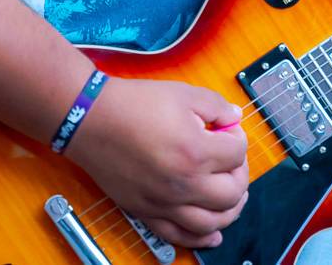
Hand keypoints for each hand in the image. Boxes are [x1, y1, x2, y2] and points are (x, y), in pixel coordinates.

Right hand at [66, 77, 248, 249]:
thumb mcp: (182, 93)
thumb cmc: (134, 103)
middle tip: (231, 160)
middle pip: (232, 193)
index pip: (237, 153)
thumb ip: (216, 106)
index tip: (227, 130)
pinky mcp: (148, 213)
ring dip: (230, 210)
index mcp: (195, 151)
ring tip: (231, 193)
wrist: (92, 118)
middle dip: (239, 174)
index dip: (237, 137)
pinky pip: (181, 236)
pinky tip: (213, 233)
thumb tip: (235, 118)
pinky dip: (202, 238)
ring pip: (213, 223)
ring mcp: (165, 203)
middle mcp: (183, 184)